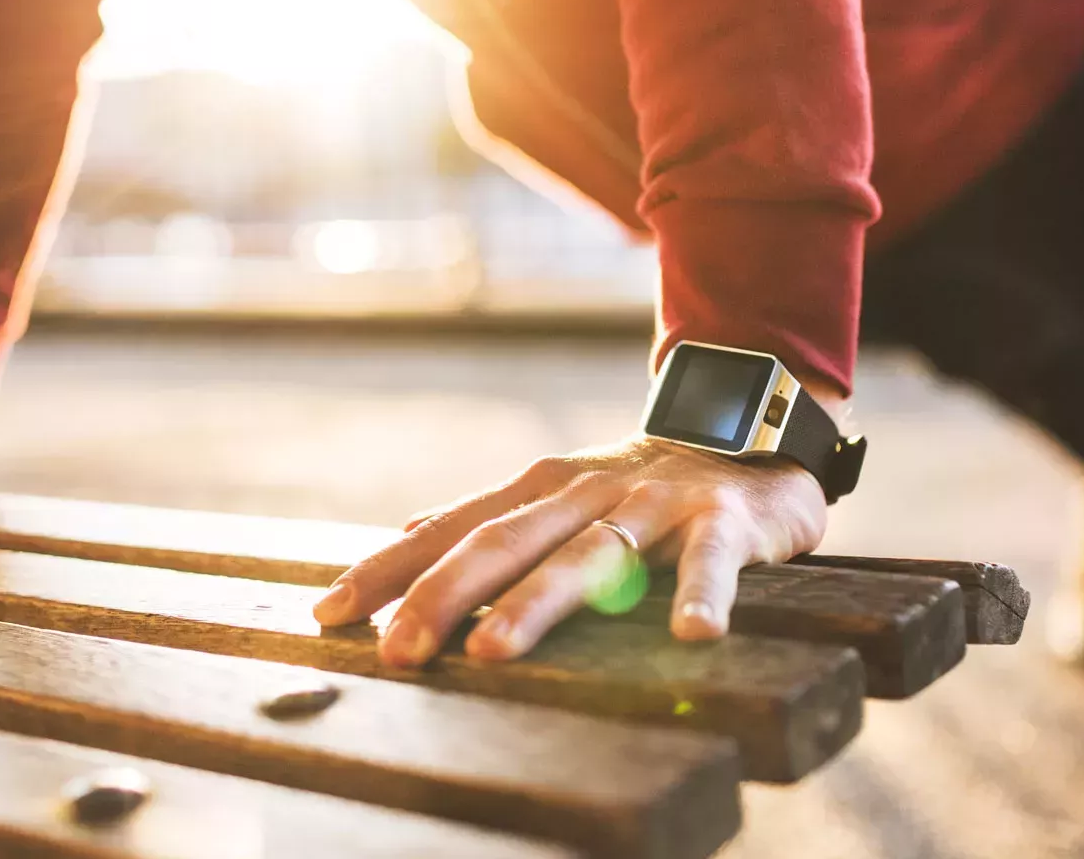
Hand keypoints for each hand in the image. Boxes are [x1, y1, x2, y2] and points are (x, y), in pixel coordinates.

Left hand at [312, 435, 829, 665]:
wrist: (755, 433)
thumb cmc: (643, 488)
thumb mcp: (559, 496)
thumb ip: (488, 519)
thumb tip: (401, 536)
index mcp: (541, 489)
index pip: (453, 530)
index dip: (390, 570)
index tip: (328, 612)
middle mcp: (587, 492)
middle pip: (504, 543)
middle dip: (443, 595)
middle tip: (395, 650)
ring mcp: (654, 504)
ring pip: (591, 555)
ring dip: (539, 602)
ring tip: (493, 650)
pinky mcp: (724, 521)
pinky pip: (713, 561)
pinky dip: (703, 594)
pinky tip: (692, 634)